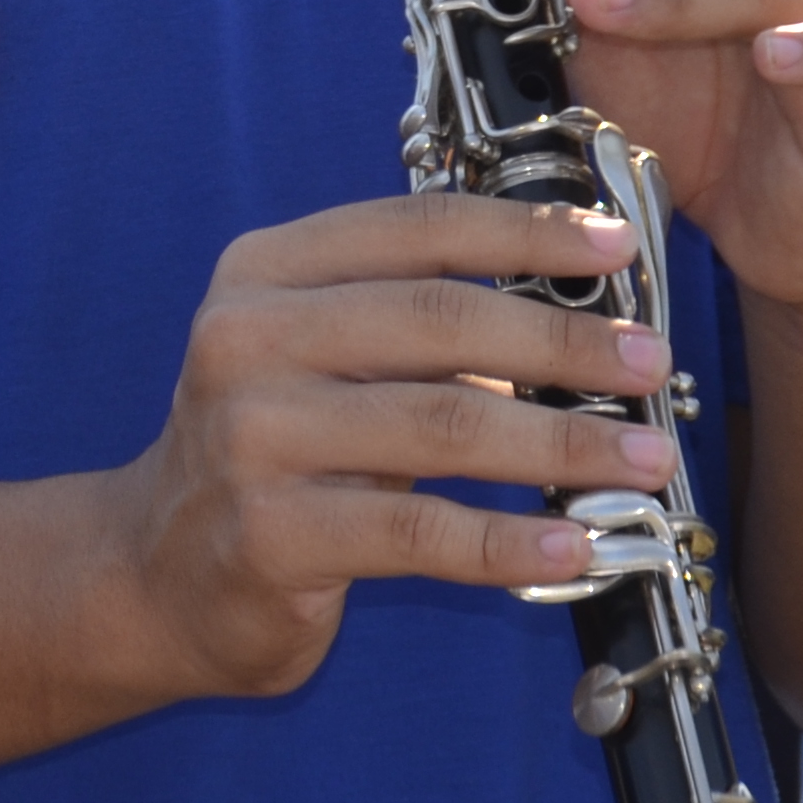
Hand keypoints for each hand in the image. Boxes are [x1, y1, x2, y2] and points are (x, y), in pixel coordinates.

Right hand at [99, 193, 678, 700]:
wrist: (153, 573)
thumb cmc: (269, 455)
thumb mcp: (318, 360)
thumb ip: (412, 323)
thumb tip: (574, 315)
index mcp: (265, 272)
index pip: (415, 229)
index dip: (525, 230)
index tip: (615, 244)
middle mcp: (247, 339)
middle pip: (439, 320)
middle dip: (564, 340)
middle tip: (649, 364)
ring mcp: (254, 437)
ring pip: (444, 424)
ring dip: (563, 442)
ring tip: (644, 459)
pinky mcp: (272, 534)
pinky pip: (421, 531)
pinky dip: (510, 540)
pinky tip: (574, 547)